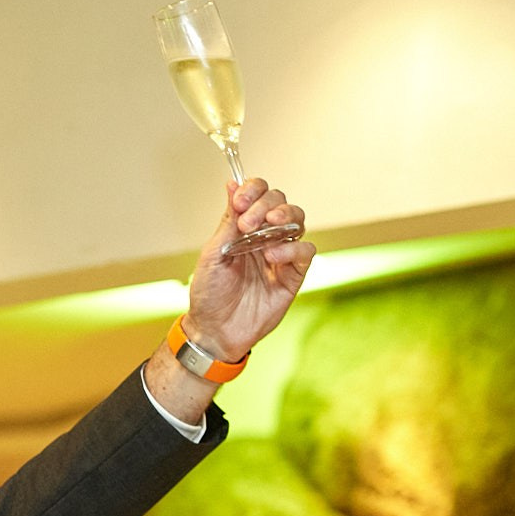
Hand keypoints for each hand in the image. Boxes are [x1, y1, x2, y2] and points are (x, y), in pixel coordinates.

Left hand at [182, 178, 313, 362]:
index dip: (254, 190)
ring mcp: (281, 254)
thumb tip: (232, 185)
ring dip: (285, 217)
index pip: (258, 195)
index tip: (241, 200)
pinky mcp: (293, 275)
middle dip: (267, 204)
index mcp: (243, 228)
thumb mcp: (213, 255)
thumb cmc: (209, 294)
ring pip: (298, 221)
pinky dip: (293, 248)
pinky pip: (305, 251)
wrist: (215, 330)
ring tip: (268, 228)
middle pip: (280, 203)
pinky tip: (273, 256)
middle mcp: (264, 237)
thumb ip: (227, 222)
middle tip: (248, 222)